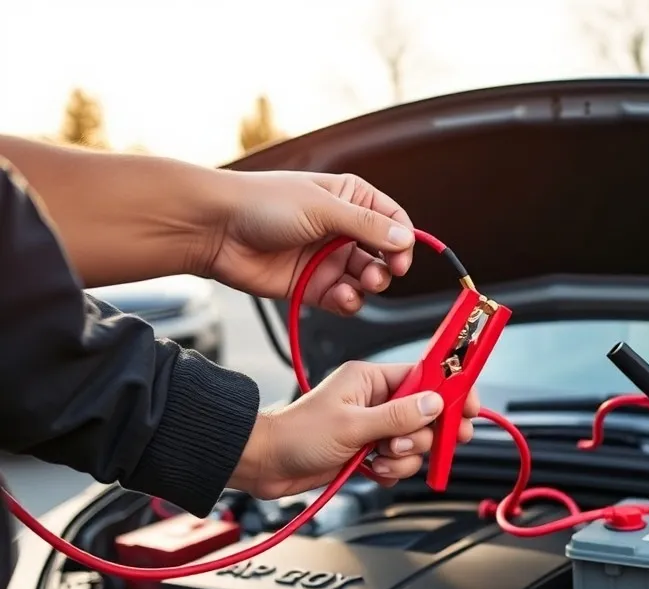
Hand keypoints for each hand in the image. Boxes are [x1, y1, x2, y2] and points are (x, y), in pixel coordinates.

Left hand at [200, 170, 415, 314]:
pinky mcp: (312, 284)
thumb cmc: (261, 203)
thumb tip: (405, 239)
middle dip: (386, 267)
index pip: (393, 221)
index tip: (401, 257)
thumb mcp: (322, 208)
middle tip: (379, 274)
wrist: (215, 229)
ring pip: (366, 280)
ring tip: (359, 285)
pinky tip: (342, 297)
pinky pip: (343, 299)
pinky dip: (349, 302)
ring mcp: (327, 258)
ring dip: (368, 287)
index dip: (403, 240)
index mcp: (349, 199)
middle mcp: (342, 228)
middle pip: (383, 255)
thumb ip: (367, 226)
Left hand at [231, 361, 479, 498]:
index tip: (469, 406)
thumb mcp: (352, 425)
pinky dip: (390, 471)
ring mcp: (374, 426)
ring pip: (415, 444)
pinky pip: (399, 463)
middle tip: (410, 446)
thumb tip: (434, 405)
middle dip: (423, 435)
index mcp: (372, 379)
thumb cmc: (296, 435)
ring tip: (377, 460)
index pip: (426, 377)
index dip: (451, 390)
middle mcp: (376, 400)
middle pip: (426, 415)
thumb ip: (397, 416)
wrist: (265, 465)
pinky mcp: (369, 451)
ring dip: (402, 459)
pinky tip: (370, 471)